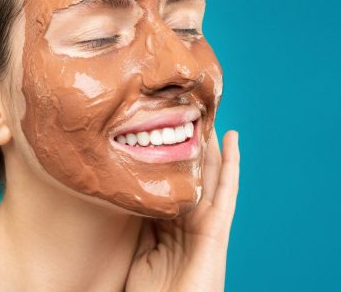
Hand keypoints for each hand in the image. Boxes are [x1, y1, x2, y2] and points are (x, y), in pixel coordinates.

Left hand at [125, 129, 239, 291]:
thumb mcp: (138, 248)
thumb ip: (140, 222)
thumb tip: (129, 195)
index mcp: (169, 224)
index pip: (171, 182)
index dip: (169, 157)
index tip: (163, 129)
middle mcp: (188, 219)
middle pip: (191, 174)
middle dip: (190, 145)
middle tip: (187, 112)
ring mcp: (205, 223)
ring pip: (208, 175)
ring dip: (209, 145)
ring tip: (207, 114)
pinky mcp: (217, 230)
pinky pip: (226, 191)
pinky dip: (231, 164)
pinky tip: (232, 139)